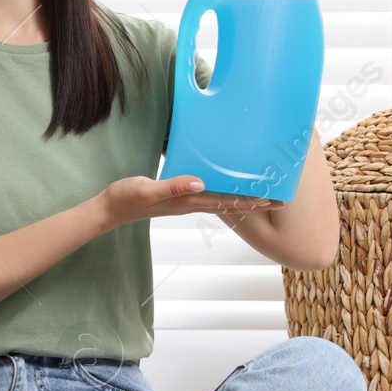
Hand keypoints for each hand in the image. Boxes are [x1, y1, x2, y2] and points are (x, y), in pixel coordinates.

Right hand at [100, 174, 284, 228]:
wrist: (110, 208)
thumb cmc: (126, 198)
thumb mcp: (147, 190)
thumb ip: (172, 186)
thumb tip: (201, 182)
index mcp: (188, 201)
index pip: (227, 202)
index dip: (252, 201)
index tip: (275, 199)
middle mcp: (191, 203)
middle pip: (231, 204)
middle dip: (255, 201)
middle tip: (281, 199)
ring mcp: (185, 201)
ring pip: (221, 199)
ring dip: (242, 197)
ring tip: (262, 191)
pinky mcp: (178, 196)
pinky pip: (208, 193)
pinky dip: (223, 190)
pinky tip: (225, 183)